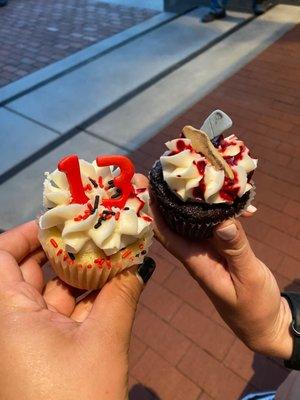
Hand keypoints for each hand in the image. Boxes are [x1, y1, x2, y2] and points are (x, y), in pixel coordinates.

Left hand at [0, 221, 154, 399]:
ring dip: (81, 273)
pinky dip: (85, 298)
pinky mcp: (47, 351)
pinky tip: (111, 283)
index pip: (1, 257)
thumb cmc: (77, 399)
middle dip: (65, 250)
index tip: (63, 222)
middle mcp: (11, 322)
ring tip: (111, 251)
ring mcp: (29, 337)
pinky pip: (62, 314)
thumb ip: (121, 296)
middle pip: (30, 270)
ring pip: (51, 292)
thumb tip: (139, 263)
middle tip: (97, 231)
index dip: (27, 234)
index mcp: (6, 316)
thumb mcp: (104, 344)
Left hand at [145, 175, 292, 359]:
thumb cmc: (254, 307)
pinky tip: (222, 194)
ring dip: (188, 197)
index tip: (142, 186)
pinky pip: (212, 222)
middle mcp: (196, 251)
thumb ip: (236, 251)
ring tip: (186, 172)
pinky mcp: (221, 246)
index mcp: (195, 260)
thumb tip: (223, 222)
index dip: (150, 210)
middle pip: (173, 220)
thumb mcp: (248, 278)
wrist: (264, 322)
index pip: (164, 232)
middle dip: (164, 196)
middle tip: (157, 169)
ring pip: (192, 218)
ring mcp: (208, 248)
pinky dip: (214, 207)